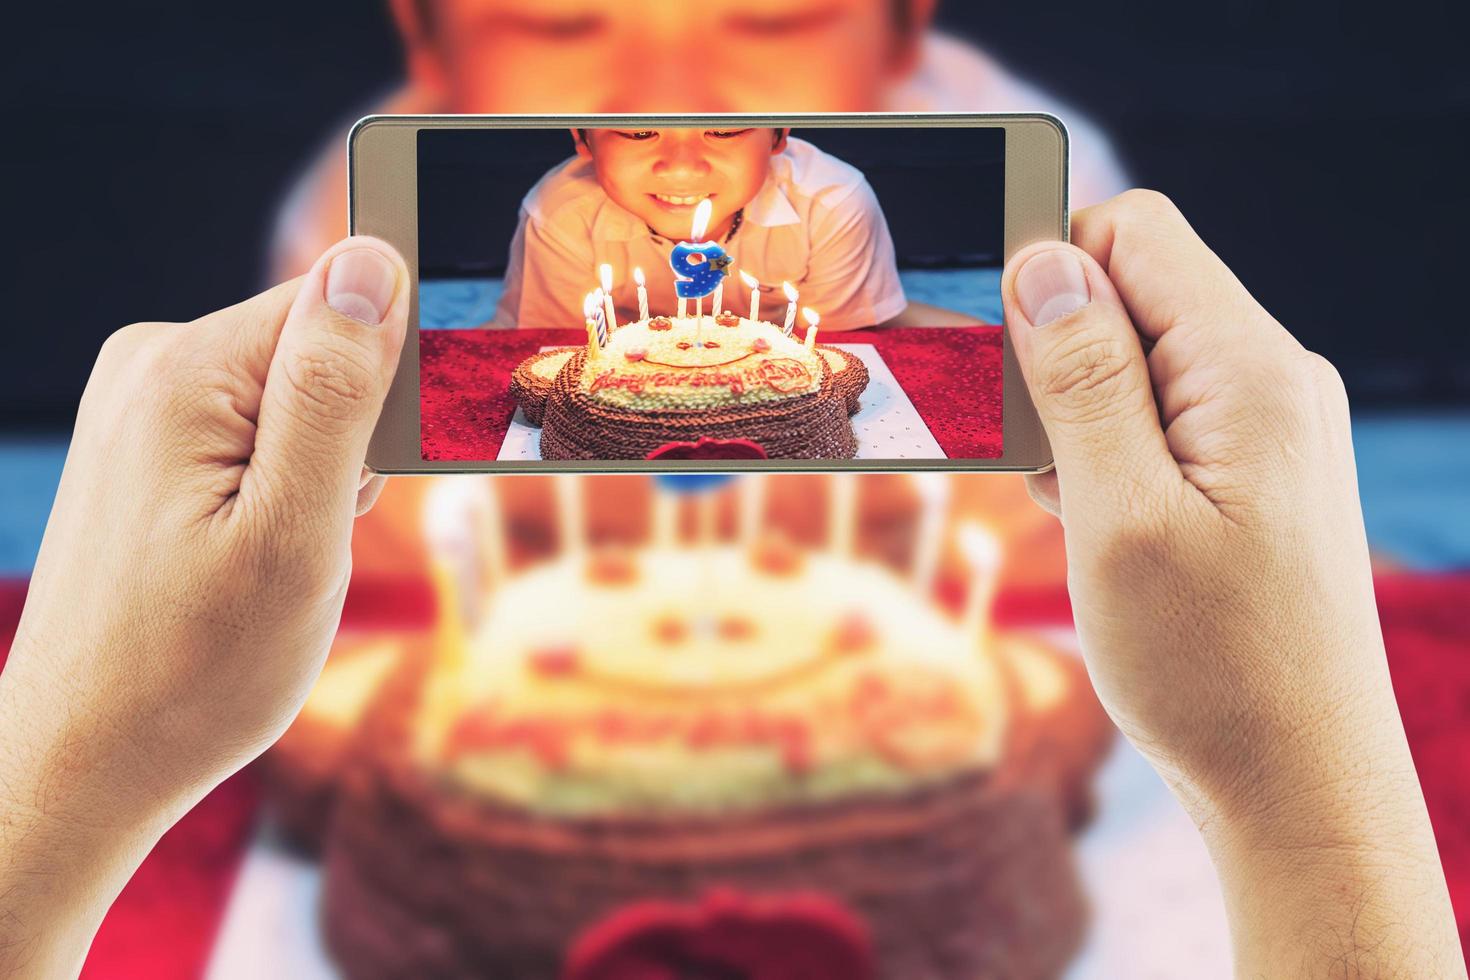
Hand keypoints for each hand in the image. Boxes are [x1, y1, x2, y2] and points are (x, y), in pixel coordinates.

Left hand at [0, 237, 406, 977]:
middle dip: (352, 444)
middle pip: (319, 353)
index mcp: (188, 370)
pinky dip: (278, 490)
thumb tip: (372, 262)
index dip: (387, 395)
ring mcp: (137, 405)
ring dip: (318, 475)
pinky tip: (249, 556)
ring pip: (293, 400)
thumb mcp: (296, 534)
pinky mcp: (141, 446)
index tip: (373, 483)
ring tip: (276, 562)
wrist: (85, 759)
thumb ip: (336, 393)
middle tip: (319, 538)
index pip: (344, 307)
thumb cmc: (195, 670)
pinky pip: (252, 432)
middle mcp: (150, 365)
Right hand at [1003, 190, 1462, 975]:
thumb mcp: (1120, 518)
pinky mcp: (1250, 477)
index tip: (990, 341)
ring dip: (1071, 414)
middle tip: (1011, 444)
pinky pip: (1157, 422)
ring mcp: (1265, 431)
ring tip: (1060, 504)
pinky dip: (1101, 454)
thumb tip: (1045, 264)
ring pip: (1136, 363)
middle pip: (1132, 294)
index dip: (1049, 264)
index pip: (1134, 234)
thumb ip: (1082, 381)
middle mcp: (1269, 383)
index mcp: (1249, 372)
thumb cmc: (1212, 667)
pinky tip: (1087, 523)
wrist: (1298, 783)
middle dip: (1050, 351)